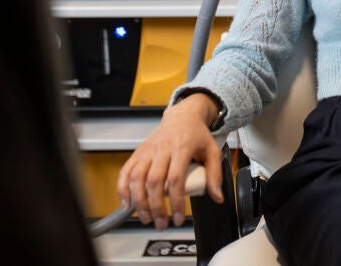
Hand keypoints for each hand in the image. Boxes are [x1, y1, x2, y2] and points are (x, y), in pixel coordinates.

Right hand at [116, 92, 225, 229]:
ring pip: (137, 177)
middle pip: (154, 181)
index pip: (176, 179)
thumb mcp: (212, 151)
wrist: (182, 116)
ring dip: (139, 201)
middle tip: (161, 223)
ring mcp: (148, 150)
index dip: (176, 201)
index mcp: (182, 148)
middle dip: (155, 206)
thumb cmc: (197, 135)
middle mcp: (162, 149)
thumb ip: (215, 175)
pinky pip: (126, 171)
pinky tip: (126, 203)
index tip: (178, 218)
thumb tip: (217, 197)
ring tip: (145, 218)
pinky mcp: (138, 152)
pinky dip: (123, 188)